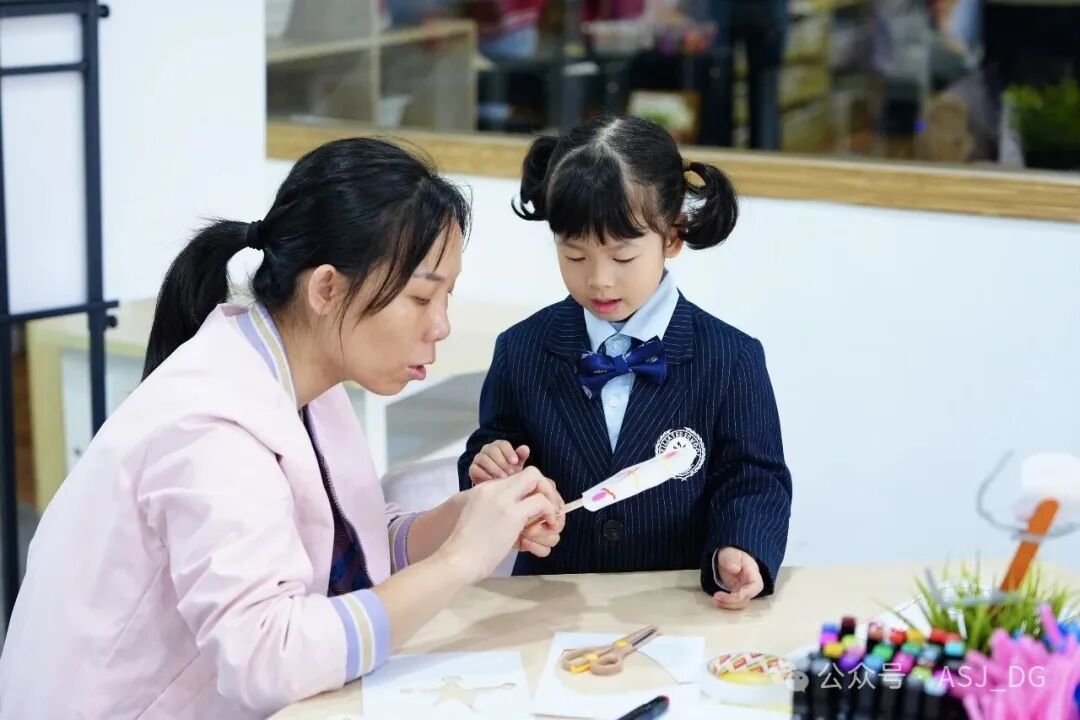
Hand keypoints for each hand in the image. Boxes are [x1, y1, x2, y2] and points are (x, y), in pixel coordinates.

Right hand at [441, 467, 560, 582]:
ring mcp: (503, 499)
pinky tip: (547, 525)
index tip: (536, 507)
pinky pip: (541, 502)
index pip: (517, 478)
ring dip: (550, 499)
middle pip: (530, 473)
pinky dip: (550, 512)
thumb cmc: (462, 546)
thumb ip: (489, 509)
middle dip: (545, 488)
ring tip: (549, 519)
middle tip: (548, 508)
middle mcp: (494, 489)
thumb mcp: (474, 517)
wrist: (456, 558)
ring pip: (538, 480)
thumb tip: (509, 516)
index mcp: (483, 489)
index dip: (532, 490)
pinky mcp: (512, 514)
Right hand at [468, 440, 529, 483]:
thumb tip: (525, 448)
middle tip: (510, 472)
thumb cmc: (509, 473)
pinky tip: (492, 480)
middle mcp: (487, 450)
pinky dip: (483, 474)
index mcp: (499, 446)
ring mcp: (478, 459)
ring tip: (503, 478)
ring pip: (483, 458)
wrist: (497, 487)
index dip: (509, 452)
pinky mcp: (472, 469)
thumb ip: (521, 456)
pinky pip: (475, 469)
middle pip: (492, 449)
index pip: (502, 444)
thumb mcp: (517, 465)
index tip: (515, 462)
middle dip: (502, 461)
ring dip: (494, 468)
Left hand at [711, 547, 763, 609]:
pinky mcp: (735, 596)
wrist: (727, 559)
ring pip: (739, 604)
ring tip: (714, 599)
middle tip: (717, 597)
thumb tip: (735, 568)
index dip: (748, 593)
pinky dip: (724, 604)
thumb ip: (733, 560)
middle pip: (746, 598)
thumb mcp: (731, 554)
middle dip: (732, 601)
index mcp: (753, 574)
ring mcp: (743, 592)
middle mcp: (750, 586)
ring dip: (727, 604)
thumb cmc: (732, 555)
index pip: (756, 586)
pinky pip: (732, 603)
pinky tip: (715, 600)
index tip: (737, 595)